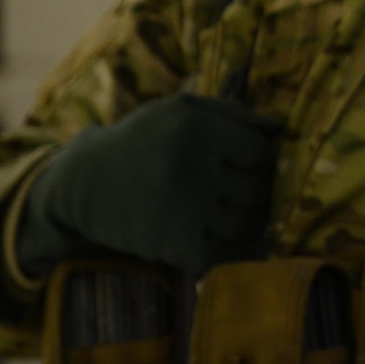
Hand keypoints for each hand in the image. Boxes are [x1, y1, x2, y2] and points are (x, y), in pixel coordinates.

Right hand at [17, 92, 284, 278]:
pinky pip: (225, 254)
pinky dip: (228, 252)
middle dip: (255, 194)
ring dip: (246, 225)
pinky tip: (216, 239)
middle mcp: (191, 164)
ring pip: (248, 224)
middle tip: (237, 195)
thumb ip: (233, 112)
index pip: (262, 152)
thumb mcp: (180, 109)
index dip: (260, 162)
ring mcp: (182, 206)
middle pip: (259, 190)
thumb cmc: (143, 140)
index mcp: (196, 126)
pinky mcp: (171, 242)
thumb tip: (282, 130)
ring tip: (228, 216)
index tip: (246, 167)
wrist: (83, 182)